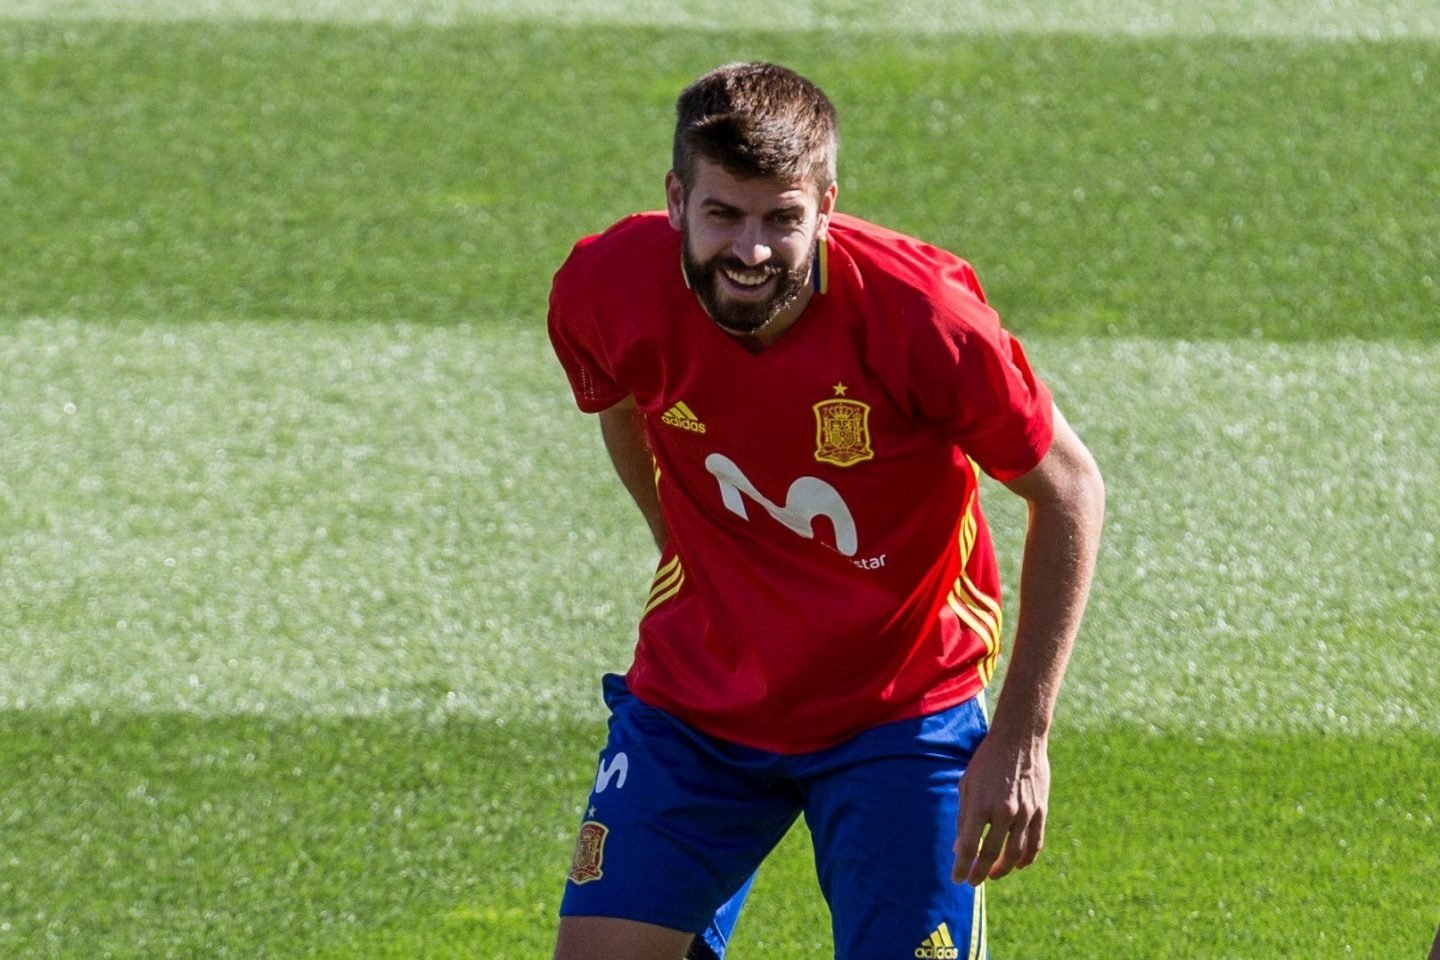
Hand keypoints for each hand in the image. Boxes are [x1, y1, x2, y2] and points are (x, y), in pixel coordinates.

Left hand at [951, 729, 1049, 886]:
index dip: (962, 867)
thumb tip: (959, 848)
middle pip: (991, 854)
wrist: (1018, 739)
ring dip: (1003, 869)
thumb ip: (963, 817)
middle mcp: (1003, 812)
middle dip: (980, 873)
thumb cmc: (986, 761)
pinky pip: (1035, 843)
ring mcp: (1025, 813)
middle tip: (973, 881)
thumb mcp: (967, 785)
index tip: (957, 879)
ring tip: (992, 874)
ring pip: (1015, 854)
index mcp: (980, 805)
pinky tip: (1017, 865)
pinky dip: (1026, 859)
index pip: (968, 846)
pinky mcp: (1041, 810)